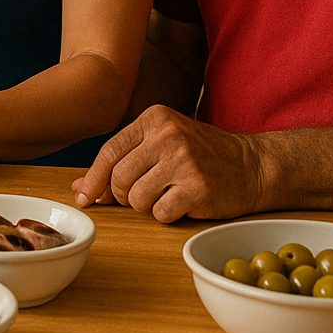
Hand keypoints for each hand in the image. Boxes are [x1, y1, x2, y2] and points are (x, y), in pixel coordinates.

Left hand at [70, 105, 262, 221]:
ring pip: (137, 198)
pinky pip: (160, 213)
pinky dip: (166, 214)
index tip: (84, 197)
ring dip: (146, 206)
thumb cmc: (201, 156)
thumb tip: (79, 188)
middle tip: (142, 194)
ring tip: (166, 195)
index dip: (93, 179)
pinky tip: (182, 202)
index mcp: (154, 118)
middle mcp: (167, 135)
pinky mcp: (197, 187)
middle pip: (119, 178)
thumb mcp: (161, 146)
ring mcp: (184, 161)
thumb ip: (122, 162)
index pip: (109, 152)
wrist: (253, 166)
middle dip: (123, 195)